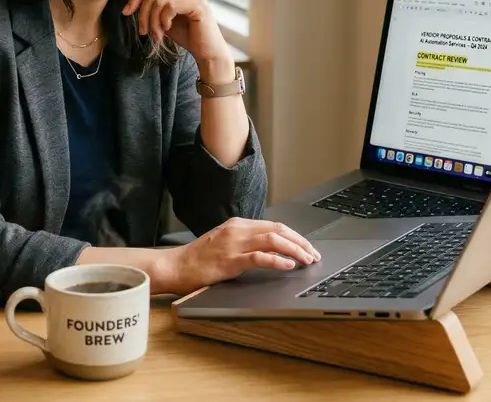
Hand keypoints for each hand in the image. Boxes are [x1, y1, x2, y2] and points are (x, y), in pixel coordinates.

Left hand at [121, 0, 229, 68]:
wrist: (206, 50)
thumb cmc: (185, 32)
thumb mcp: (163, 14)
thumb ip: (152, 2)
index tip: (125, 12)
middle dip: (143, 13)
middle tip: (143, 31)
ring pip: (160, 0)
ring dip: (153, 21)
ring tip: (156, 35)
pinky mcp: (198, 3)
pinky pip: (170, 7)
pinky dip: (163, 21)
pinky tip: (167, 30)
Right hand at [156, 218, 322, 295]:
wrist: (175, 266)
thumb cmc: (198, 259)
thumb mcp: (225, 244)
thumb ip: (246, 243)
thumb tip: (272, 251)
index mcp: (238, 225)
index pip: (274, 226)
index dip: (295, 236)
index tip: (307, 247)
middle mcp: (238, 230)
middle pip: (278, 230)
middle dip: (300, 242)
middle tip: (314, 254)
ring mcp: (234, 244)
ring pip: (273, 240)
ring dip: (294, 250)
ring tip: (307, 260)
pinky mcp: (230, 261)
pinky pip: (259, 257)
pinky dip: (277, 260)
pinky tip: (288, 265)